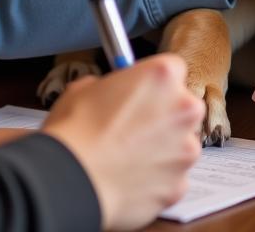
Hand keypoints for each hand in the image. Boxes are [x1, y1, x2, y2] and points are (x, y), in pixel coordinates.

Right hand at [43, 54, 204, 231]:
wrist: (69, 182)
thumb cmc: (74, 132)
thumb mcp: (86, 87)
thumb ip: (113, 86)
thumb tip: (113, 95)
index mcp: (163, 75)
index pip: (173, 70)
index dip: (154, 83)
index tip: (143, 93)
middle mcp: (183, 108)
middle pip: (184, 106)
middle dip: (165, 116)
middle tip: (135, 128)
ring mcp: (185, 148)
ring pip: (181, 144)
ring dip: (163, 149)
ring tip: (129, 159)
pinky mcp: (179, 184)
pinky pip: (173, 178)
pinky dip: (157, 181)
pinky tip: (131, 181)